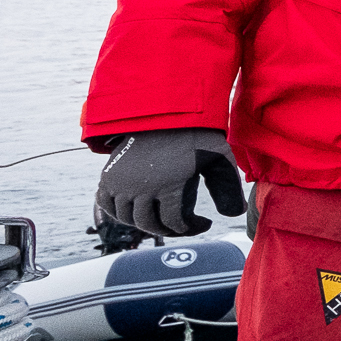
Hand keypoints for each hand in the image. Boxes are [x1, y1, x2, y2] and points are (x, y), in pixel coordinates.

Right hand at [95, 130, 246, 239]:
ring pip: (127, 218)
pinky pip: (105, 204)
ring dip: (145, 222)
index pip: (175, 223)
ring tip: (162, 217)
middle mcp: (140, 187)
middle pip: (149, 224)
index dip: (191, 228)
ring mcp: (121, 182)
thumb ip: (229, 186)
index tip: (204, 223)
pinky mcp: (109, 175)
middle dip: (169, 229)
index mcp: (168, 185)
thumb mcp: (220, 157)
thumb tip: (235, 214)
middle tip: (183, 225)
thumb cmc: (195, 134)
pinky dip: (118, 212)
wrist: (164, 110)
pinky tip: (137, 210)